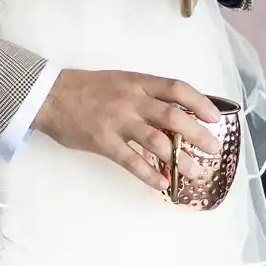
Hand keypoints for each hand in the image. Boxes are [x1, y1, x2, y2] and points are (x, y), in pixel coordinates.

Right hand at [33, 68, 222, 190]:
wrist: (50, 95)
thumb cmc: (88, 89)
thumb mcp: (121, 81)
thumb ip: (146, 95)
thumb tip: (177, 114)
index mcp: (138, 82)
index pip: (177, 89)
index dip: (200, 102)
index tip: (215, 118)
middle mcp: (131, 100)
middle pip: (173, 117)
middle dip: (197, 134)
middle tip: (213, 149)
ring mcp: (117, 121)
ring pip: (156, 141)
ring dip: (179, 159)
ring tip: (195, 172)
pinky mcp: (103, 142)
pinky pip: (131, 161)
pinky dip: (149, 174)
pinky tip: (162, 184)